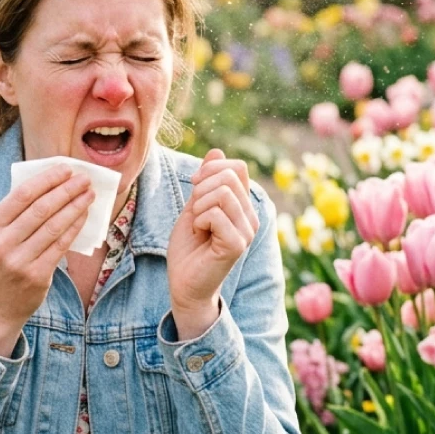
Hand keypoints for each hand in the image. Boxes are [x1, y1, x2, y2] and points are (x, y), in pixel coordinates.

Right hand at [0, 164, 94, 355]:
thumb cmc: (0, 264)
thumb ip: (15, 214)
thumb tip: (51, 184)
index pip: (21, 195)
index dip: (46, 180)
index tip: (65, 168)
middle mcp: (2, 243)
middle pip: (41, 208)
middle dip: (66, 190)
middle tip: (83, 179)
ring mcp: (19, 261)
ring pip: (54, 226)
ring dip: (75, 206)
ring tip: (89, 194)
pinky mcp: (37, 275)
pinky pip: (61, 245)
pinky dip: (75, 227)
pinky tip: (84, 216)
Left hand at [166, 149, 258, 337]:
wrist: (184, 282)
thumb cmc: (189, 247)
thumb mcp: (195, 205)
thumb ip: (206, 181)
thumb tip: (217, 151)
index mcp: (243, 205)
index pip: (237, 167)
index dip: (211, 168)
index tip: (195, 184)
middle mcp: (250, 216)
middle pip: (228, 176)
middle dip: (201, 189)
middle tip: (195, 213)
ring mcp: (247, 231)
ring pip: (222, 193)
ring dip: (199, 206)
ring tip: (199, 225)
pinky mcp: (237, 244)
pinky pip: (216, 214)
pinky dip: (200, 221)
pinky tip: (201, 236)